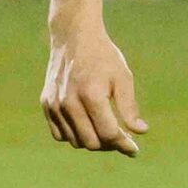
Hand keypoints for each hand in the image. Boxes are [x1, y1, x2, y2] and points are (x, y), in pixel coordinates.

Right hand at [43, 22, 146, 154]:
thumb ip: (129, 107)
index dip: (124, 145)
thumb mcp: (123, 78)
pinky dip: (74, 136)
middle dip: (110, 145)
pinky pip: (59, 134)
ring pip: (75, 141)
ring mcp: (55, 105)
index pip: (108, 133)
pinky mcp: (46, 104)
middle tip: (121, 139)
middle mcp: (69, 103)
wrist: (73, 37)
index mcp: (91, 95)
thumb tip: (141, 131)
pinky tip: (87, 127)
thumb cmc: (103, 57)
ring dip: (93, 142)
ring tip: (106, 132)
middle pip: (92, 142)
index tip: (134, 149)